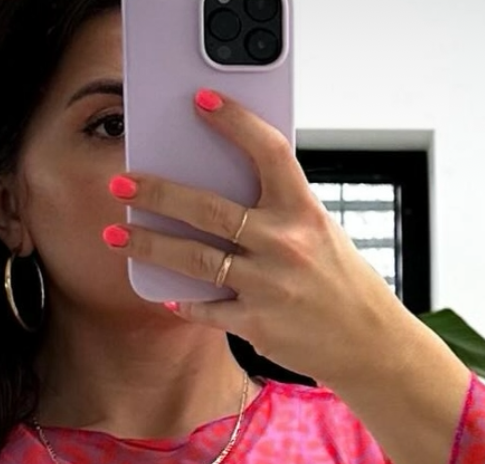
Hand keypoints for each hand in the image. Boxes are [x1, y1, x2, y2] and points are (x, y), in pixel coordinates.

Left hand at [104, 89, 403, 390]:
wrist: (367, 340)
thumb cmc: (340, 281)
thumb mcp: (319, 232)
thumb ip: (278, 210)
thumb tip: (226, 190)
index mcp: (303, 211)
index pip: (267, 152)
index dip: (235, 123)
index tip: (201, 102)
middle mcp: (284, 244)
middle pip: (209, 210)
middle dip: (159, 193)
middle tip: (123, 183)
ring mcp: (268, 286)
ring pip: (195, 260)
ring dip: (150, 245)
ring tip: (117, 234)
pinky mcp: (257, 324)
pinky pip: (206, 308)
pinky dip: (184, 302)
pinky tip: (166, 295)